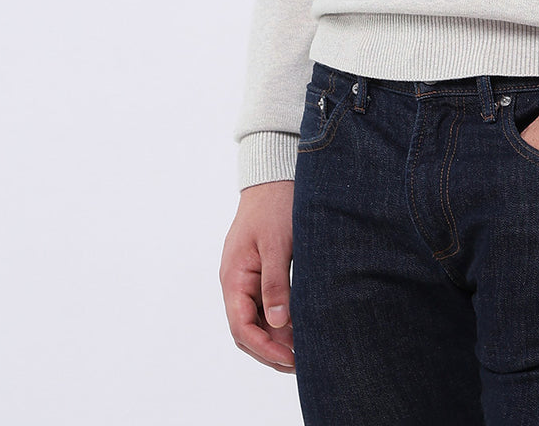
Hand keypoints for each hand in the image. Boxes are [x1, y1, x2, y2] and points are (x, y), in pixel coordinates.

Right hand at [219, 180, 296, 373]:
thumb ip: (276, 284)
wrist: (273, 175)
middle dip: (271, 351)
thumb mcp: (278, 244)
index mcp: (233, 277)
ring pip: (257, 320)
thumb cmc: (275, 205)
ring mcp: (246, 278)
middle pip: (247, 331)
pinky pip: (265, 305)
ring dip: (277, 338)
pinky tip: (300, 326)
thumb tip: (279, 324)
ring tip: (305, 349)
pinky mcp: (259, 271)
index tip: (291, 360)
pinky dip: (280, 320)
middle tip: (301, 363)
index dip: (265, 349)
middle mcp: (236, 282)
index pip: (242, 328)